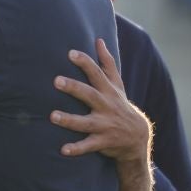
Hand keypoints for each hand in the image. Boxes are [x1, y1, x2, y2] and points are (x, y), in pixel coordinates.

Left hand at [52, 38, 151, 161]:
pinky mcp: (102, 142)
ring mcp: (104, 125)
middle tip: (56, 80)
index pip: (97, 73)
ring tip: (52, 116)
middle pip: (89, 95)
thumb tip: (99, 39)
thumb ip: (107, 62)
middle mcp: (106, 106)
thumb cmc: (120, 105)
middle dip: (73, 88)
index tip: (70, 53)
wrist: (137, 136)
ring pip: (85, 122)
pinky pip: (88, 146)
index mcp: (108, 91)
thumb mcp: (117, 84)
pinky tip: (63, 150)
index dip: (85, 62)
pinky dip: (77, 148)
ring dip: (69, 120)